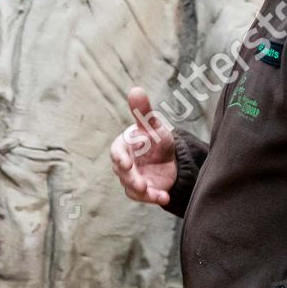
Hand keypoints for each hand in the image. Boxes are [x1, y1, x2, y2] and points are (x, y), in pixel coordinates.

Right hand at [108, 86, 176, 205]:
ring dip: (143, 192)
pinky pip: (143, 197)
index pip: (117, 152)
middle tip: (142, 184)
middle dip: (132, 179)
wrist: (169, 157)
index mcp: (124, 146)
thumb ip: (143, 111)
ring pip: (131, 187)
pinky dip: (153, 198)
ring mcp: (131, 178)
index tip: (126, 164)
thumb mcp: (153, 125)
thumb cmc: (155, 138)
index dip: (120, 158)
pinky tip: (164, 197)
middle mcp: (124, 164)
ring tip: (157, 194)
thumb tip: (136, 89)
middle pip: (122, 173)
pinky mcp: (141, 190)